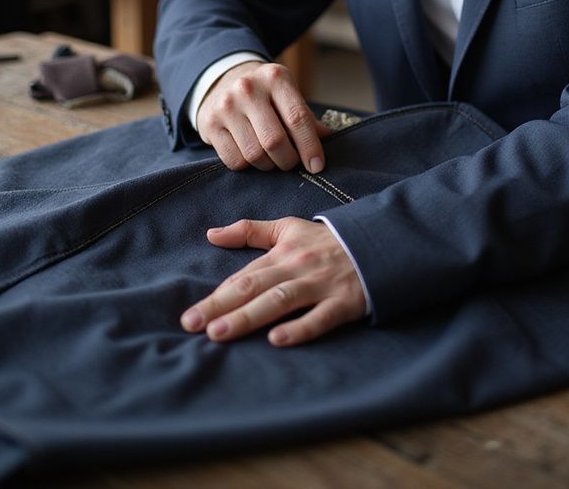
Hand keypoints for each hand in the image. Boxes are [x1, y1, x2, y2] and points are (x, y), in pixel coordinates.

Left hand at [181, 217, 366, 346]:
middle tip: (191, 325)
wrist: (378, 243)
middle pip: (254, 287)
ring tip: (220, 333)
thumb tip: (211, 234)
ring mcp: (320, 286)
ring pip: (280, 301)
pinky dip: (300, 328)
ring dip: (249, 317)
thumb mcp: (288, 227)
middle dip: (220, 306)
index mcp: (282, 253)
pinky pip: (320, 318)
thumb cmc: (327, 241)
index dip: (216, 295)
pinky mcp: (343, 303)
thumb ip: (249, 231)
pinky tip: (277, 339)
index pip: (243, 276)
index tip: (190, 315)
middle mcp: (297, 268)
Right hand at [197, 60, 330, 173]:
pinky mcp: (210, 124)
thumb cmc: (263, 93)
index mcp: (275, 78)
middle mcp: (248, 88)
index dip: (310, 146)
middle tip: (291, 163)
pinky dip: (248, 166)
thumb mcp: (286, 94)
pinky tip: (251, 156)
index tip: (317, 165)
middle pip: (274, 141)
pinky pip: (234, 161)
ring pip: (254, 154)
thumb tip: (327, 138)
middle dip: (288, 160)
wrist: (222, 81)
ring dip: (268, 165)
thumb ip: (305, 116)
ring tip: (271, 159)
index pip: (297, 118)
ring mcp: (226, 106)